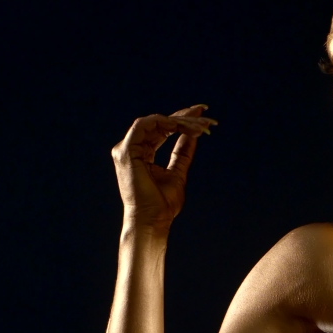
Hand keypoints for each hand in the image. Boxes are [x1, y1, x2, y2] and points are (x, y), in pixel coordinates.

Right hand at [111, 104, 217, 230]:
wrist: (153, 219)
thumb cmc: (163, 203)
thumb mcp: (178, 171)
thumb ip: (182, 152)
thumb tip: (193, 135)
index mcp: (142, 153)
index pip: (162, 129)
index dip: (182, 119)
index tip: (203, 114)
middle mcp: (132, 148)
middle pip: (160, 123)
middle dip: (185, 118)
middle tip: (207, 118)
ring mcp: (126, 149)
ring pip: (154, 122)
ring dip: (178, 121)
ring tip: (199, 127)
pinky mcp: (125, 150)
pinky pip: (144, 125)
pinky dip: (164, 123)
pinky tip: (181, 126)